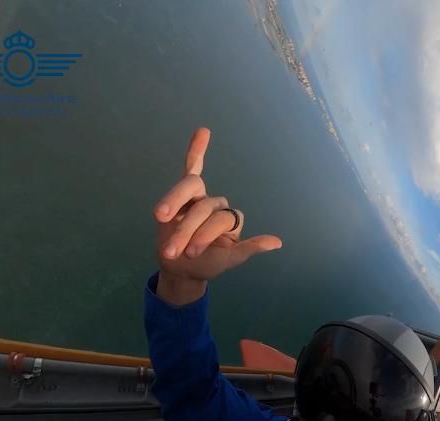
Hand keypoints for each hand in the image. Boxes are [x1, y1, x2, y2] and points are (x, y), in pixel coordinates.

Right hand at [152, 127, 281, 304]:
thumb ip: (249, 248)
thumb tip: (278, 242)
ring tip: (161, 218)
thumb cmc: (206, 263)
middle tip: (174, 250)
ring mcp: (199, 198)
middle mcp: (217, 206)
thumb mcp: (229, 260)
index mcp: (231, 220)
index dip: (205, 235)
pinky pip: (191, 166)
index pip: (222, 218)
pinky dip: (197, 150)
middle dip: (188, 229)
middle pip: (205, 206)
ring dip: (173, 203)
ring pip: (190, 187)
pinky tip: (203, 132)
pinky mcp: (181, 195)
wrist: (181, 269)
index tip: (190, 255)